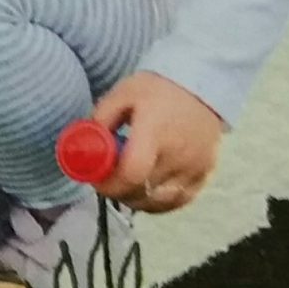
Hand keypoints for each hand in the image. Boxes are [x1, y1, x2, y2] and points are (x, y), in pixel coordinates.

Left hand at [89, 70, 224, 213]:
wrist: (201, 84)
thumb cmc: (157, 89)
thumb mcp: (122, 94)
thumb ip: (101, 119)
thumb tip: (83, 146)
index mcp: (155, 131)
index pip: (131, 174)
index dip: (109, 185)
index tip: (96, 180)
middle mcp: (178, 155)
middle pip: (141, 192)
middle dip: (118, 191)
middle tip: (108, 179)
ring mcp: (195, 168)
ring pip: (158, 203)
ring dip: (137, 199)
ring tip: (127, 182)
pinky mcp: (205, 175)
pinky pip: (177, 201)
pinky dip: (159, 201)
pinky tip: (148, 188)